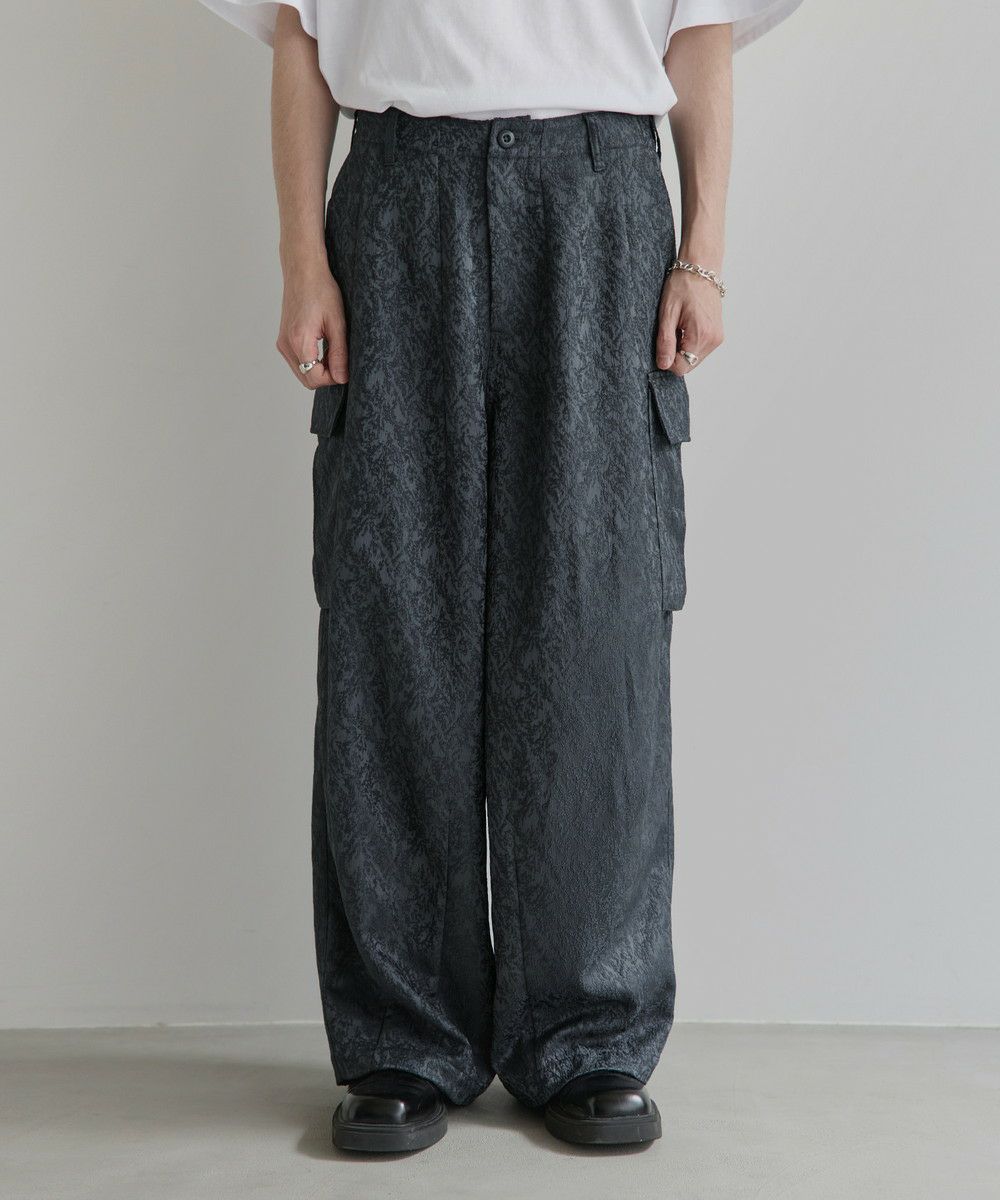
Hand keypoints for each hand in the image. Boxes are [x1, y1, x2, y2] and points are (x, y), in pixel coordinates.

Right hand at [276, 266, 348, 387]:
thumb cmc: (321, 290)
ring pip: (302, 372)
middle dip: (326, 375)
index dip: (333, 377)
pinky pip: (298, 362)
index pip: (315, 378)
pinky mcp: (283, 339)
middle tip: (340, 359)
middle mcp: (286, 345)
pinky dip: (311, 361)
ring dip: (319, 369)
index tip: (345, 366)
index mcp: (299, 341)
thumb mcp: (337, 323)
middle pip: (307, 379)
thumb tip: (342, 378)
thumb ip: (339, 353)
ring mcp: (282, 342)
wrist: (303, 270)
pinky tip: (322, 347)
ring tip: (332, 350)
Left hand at [655, 266, 723, 374]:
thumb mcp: (667, 313)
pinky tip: (686, 326)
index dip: (667, 360)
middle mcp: (713, 340)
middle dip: (675, 354)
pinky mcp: (717, 334)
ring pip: (694, 358)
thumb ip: (666, 341)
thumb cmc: (682, 285)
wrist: (700, 268)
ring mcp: (717, 338)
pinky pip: (700, 349)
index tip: (662, 341)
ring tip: (679, 325)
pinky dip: (690, 343)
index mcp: (702, 335)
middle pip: (688, 364)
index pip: (681, 367)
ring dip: (682, 348)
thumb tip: (664, 365)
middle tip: (670, 330)